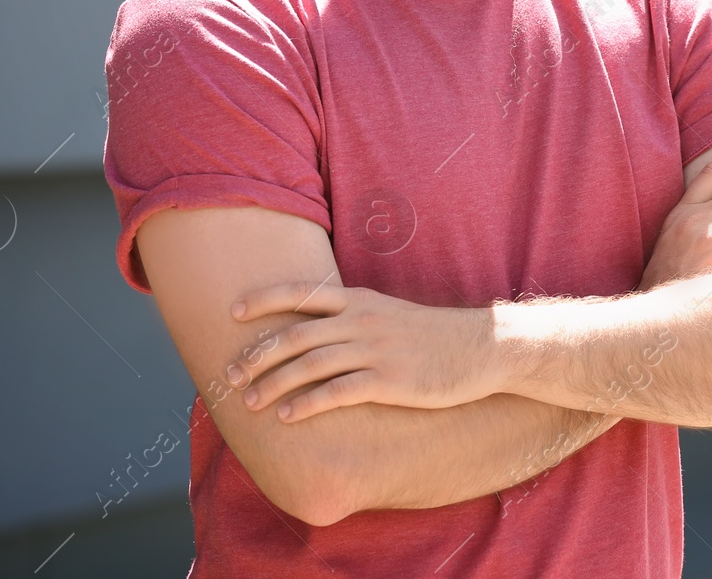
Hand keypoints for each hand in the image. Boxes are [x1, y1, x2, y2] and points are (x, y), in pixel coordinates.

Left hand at [225, 282, 501, 421]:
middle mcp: (362, 321)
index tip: (233, 312)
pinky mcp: (390, 381)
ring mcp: (376, 350)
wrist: (481, 347)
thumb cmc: (431, 335)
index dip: (265, 299)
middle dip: (257, 354)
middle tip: (230, 374)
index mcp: (360, 300)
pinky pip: (338, 393)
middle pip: (296, 334)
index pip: (302, 293)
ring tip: (250, 401)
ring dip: (274, 383)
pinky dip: (308, 405)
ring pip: (310, 365)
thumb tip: (314, 330)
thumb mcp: (388, 314)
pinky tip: (288, 418)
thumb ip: (352, 318)